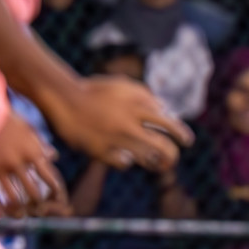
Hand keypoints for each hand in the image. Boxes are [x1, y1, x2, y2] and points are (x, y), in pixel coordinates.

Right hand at [0, 112, 67, 216]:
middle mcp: (18, 163)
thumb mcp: (28, 130)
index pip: (50, 179)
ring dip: (20, 209)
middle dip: (38, 204)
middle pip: (33, 192)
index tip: (60, 200)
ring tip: (23, 214)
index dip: (56, 192)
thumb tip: (54, 157)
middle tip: (39, 210)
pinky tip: (3, 213)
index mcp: (32, 153)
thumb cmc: (6, 120)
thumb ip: (41, 146)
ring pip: (14, 197)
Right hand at [53, 76, 191, 171]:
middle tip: (172, 159)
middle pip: (163, 148)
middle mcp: (129, 125)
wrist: (62, 97)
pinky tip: (125, 156)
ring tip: (156, 163)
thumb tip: (167, 111)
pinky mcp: (101, 152)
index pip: (170, 125)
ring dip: (153, 162)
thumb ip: (147, 96)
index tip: (187, 142)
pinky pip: (125, 163)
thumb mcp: (124, 86)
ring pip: (147, 159)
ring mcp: (115, 140)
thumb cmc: (95, 91)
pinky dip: (127, 160)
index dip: (182, 135)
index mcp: (137, 107)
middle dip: (172, 156)